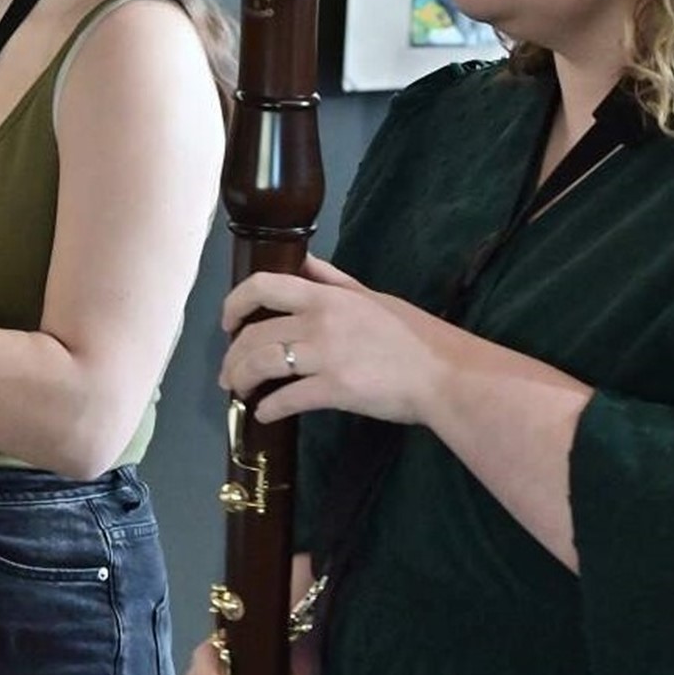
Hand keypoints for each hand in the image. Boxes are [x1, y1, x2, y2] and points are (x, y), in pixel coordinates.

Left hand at [218, 255, 449, 426]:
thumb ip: (333, 280)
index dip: (234, 303)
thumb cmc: (413, 335)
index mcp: (326, 296)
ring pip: (262, 364)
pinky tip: (266, 413)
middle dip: (232, 356)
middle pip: (254, 333)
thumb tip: (304, 260)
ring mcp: (325, 355)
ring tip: (240, 392)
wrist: (446, 374)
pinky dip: (269, 408)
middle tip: (230, 374)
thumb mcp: (371, 296)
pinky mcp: (335, 389)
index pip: (263, 285)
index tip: (227, 323)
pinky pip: (287, 398)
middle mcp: (319, 321)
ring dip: (242, 380)